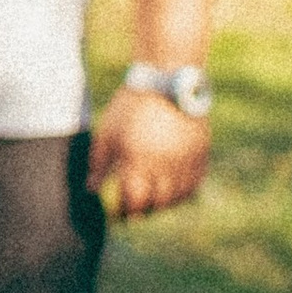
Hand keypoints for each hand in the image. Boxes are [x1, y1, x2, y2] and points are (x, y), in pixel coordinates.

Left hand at [91, 85, 209, 217]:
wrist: (168, 78)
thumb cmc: (131, 105)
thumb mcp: (108, 132)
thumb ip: (98, 164)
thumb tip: (90, 190)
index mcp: (138, 159)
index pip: (133, 200)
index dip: (125, 212)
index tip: (118, 215)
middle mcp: (164, 164)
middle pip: (157, 203)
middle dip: (144, 211)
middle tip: (134, 213)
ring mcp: (185, 160)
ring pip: (178, 197)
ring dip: (164, 205)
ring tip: (153, 203)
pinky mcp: (200, 152)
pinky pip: (194, 183)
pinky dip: (183, 193)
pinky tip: (173, 191)